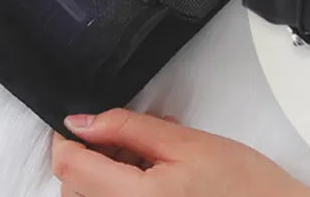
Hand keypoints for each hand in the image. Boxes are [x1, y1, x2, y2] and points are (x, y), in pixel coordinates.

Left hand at [51, 108, 309, 196]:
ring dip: (104, 175)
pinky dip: (120, 191)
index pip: (69, 168)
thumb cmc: (241, 183)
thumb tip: (82, 121)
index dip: (68, 138)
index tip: (83, 121)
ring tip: (148, 157)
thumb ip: (127, 129)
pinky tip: (151, 178)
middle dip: (91, 155)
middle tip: (130, 135)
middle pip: (74, 189)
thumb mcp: (184, 142)